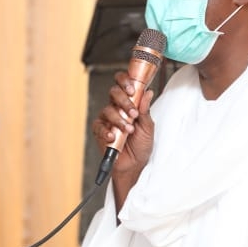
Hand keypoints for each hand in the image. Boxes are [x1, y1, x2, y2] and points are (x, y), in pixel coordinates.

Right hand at [92, 71, 154, 207]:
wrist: (135, 165)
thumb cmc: (141, 144)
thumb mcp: (148, 127)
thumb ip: (145, 110)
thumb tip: (148, 92)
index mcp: (129, 102)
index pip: (123, 83)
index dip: (125, 82)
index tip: (132, 90)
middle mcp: (116, 107)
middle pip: (114, 92)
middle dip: (124, 101)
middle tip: (133, 114)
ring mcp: (107, 118)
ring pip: (107, 109)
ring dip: (119, 119)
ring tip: (129, 130)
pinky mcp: (100, 130)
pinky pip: (99, 126)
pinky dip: (106, 131)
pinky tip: (113, 137)